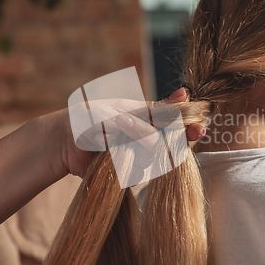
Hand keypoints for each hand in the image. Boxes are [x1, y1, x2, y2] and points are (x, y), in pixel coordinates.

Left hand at [45, 88, 205, 178]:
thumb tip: (183, 93)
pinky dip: (132, 164)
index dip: (189, 124)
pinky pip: (141, 171)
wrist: (64, 141)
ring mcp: (139, 154)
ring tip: (117, 137)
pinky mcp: (128, 171)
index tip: (200, 125)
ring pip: (158, 158)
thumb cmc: (92, 117)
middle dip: (177, 141)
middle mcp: (147, 136)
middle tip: (180, 136)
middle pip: (173, 142)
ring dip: (144, 150)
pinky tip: (114, 155)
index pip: (176, 120)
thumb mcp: (124, 108)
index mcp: (148, 116)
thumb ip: (153, 110)